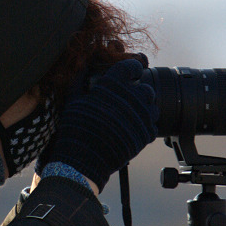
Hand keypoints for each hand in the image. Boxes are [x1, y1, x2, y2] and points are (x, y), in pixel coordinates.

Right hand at [38, 58, 157, 191]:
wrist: (84, 159)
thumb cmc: (76, 129)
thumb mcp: (72, 101)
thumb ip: (79, 81)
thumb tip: (83, 67)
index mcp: (113, 86)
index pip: (131, 66)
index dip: (132, 68)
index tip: (130, 72)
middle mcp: (131, 99)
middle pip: (146, 87)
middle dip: (139, 90)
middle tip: (128, 97)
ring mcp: (141, 117)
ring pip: (152, 106)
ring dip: (144, 108)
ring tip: (132, 114)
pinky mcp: (145, 135)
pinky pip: (153, 125)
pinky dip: (145, 125)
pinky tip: (133, 128)